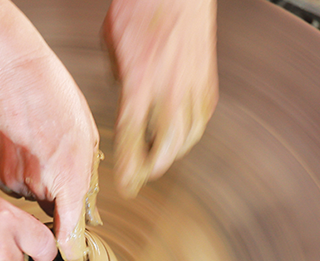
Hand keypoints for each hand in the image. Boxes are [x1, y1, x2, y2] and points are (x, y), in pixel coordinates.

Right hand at [0, 53, 100, 260]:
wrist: (15, 77)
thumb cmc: (56, 100)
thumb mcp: (87, 141)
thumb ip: (85, 182)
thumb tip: (86, 211)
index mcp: (69, 179)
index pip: (68, 233)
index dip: (70, 247)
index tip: (72, 255)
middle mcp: (39, 186)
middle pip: (50, 208)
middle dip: (56, 194)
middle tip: (56, 160)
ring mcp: (14, 181)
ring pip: (29, 194)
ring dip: (35, 180)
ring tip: (38, 148)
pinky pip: (10, 182)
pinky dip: (16, 170)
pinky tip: (20, 147)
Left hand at [104, 0, 218, 196]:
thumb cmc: (140, 8)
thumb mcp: (111, 43)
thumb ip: (118, 79)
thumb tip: (125, 100)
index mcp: (139, 83)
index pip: (132, 138)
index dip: (129, 167)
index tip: (125, 184)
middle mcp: (169, 90)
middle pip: (166, 148)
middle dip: (153, 168)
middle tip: (141, 175)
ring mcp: (192, 87)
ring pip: (188, 138)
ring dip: (172, 153)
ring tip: (159, 159)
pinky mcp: (208, 82)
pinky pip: (201, 119)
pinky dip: (190, 133)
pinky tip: (179, 134)